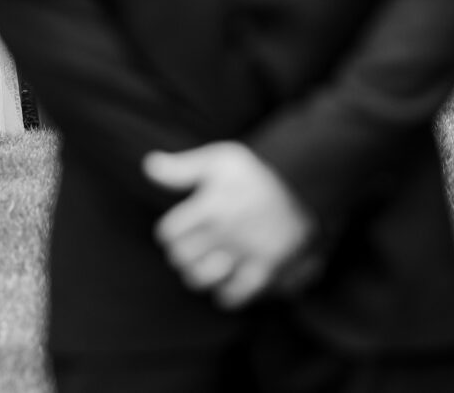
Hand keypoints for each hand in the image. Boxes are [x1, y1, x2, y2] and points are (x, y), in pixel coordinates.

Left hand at [144, 141, 315, 309]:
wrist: (305, 185)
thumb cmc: (256, 173)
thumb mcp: (219, 160)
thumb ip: (182, 167)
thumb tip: (148, 165)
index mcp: (210, 206)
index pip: (168, 234)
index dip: (169, 232)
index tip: (179, 227)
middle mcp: (225, 232)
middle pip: (180, 258)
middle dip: (182, 252)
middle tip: (192, 245)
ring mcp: (245, 253)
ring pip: (200, 278)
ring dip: (198, 272)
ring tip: (206, 262)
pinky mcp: (265, 268)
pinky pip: (235, 294)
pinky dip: (225, 292)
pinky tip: (226, 279)